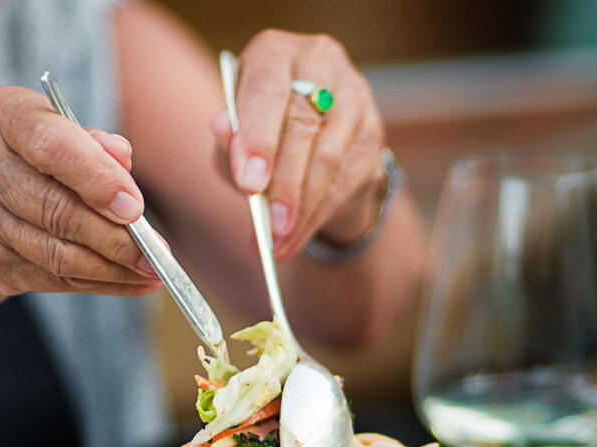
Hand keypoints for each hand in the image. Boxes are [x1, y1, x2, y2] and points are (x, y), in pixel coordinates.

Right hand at [0, 85, 162, 298]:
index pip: (51, 146)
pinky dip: (99, 283)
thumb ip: (95, 145)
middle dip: (114, 237)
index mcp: (5, 116)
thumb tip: (122, 160)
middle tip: (156, 251)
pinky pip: (53, 278)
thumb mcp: (63, 132)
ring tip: (151, 271)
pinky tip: (131, 282)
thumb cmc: (34, 158)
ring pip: (56, 253)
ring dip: (112, 268)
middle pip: (56, 209)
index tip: (134, 208)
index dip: (96, 179)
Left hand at [211, 31, 387, 260]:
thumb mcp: (235, 135)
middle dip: (284, 183)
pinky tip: (295, 240)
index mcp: (275, 52)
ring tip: (277, 243)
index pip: (267, 91)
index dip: (257, 138)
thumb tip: (223, 131)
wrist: (309, 135)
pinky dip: (317, 217)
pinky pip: (347, 180)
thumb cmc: (261, 131)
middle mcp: (320, 62)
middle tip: (268, 227)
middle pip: (303, 126)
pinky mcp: (373, 130)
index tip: (248, 183)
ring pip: (329, 158)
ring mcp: (354, 94)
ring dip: (303, 208)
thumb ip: (228, 139)